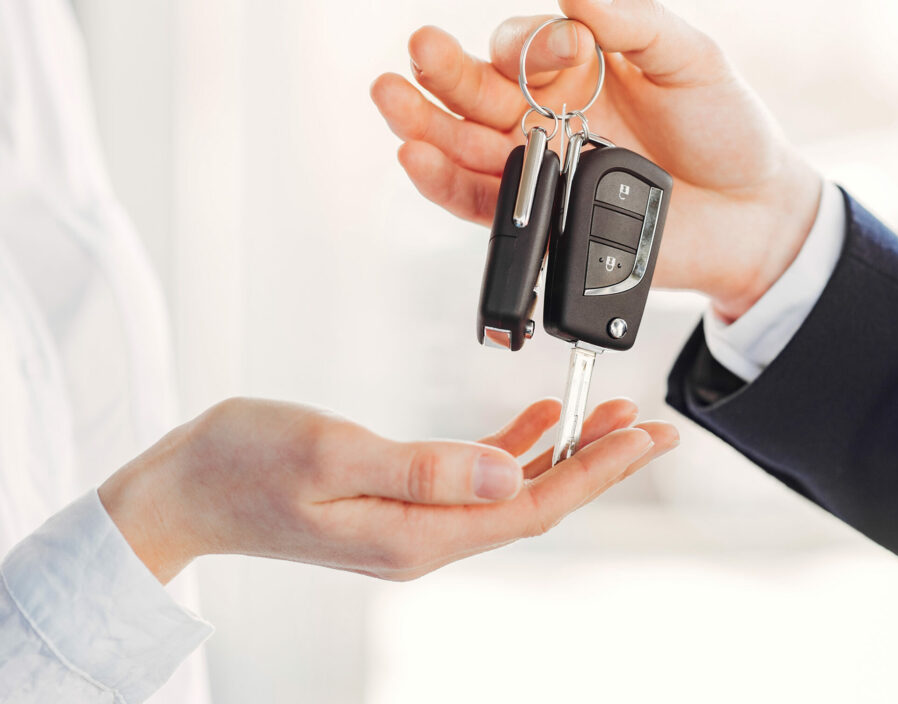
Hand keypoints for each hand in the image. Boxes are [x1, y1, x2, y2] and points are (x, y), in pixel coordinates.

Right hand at [99, 396, 675, 582]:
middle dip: (600, 464)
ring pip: (513, 489)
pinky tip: (540, 423)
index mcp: (416, 535)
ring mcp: (413, 522)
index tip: (647, 437)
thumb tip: (511, 475)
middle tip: (655, 427)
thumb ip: (425, 469)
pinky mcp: (400, 500)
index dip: (596, 472)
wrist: (185, 488)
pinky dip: (515, 447)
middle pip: (535, 502)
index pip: (530, 506)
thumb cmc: (244, 464)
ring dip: (565, 453)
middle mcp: (425, 538)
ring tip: (614, 415)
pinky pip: (476, 478)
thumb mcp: (331, 454)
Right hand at [371, 0, 822, 320]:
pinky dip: (446, 184)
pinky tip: (418, 158)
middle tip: (419, 51)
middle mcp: (547, 116)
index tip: (564, 54)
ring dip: (424, 124)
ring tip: (392, 100)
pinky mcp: (541, 220)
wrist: (753, 215)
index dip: (527, 45)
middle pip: (477, 91)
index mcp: (577, 69)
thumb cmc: (727, 129)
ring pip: (466, 146)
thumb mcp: (693, 58)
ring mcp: (541, 169)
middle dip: (444, 72)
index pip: (524, 46)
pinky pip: (482, 204)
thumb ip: (635, 22)